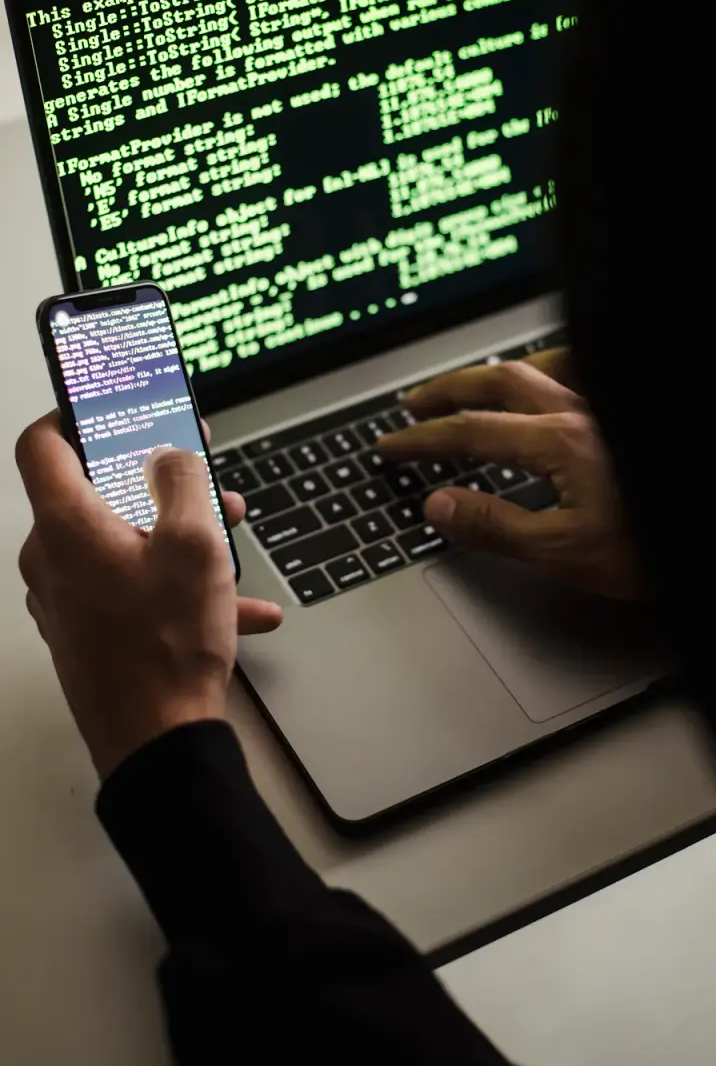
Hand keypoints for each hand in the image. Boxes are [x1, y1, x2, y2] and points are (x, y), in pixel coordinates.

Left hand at [16, 413, 281, 778]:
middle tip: (200, 473)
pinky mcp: (85, 632)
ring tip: (230, 541)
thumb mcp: (195, 544)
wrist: (158, 743)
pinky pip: (131, 588)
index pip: (41, 444)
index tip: (108, 406)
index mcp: (67, 526)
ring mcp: (66, 600)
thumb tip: (169, 451)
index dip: (73, 413)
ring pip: (120, 541)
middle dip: (156, 479)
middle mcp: (52, 560)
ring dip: (174, 532)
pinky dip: (176, 584)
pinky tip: (239, 606)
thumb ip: (182, 479)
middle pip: (95, 492)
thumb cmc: (167, 647)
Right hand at [378, 352, 641, 599]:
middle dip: (449, 391)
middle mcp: (583, 412)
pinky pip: (582, 373)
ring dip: (496, 373)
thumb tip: (439, 505)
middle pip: (499, 382)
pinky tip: (549, 384)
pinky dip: (552, 371)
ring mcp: (606, 408)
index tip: (392, 446)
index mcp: (560, 442)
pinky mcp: (623, 420)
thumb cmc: (655, 549)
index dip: (423, 439)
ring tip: (473, 385)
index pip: (471, 433)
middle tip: (415, 405)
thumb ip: (497, 526)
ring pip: (541, 366)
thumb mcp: (566, 553)